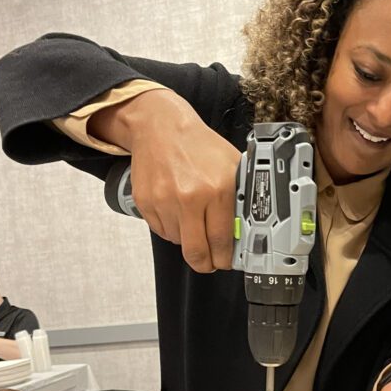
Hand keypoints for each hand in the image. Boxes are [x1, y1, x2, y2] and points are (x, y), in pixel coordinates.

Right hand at [91, 90, 240, 271]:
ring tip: (193, 219)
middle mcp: (190, 198)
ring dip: (188, 238)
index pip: (222, 240)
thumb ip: (239, 198)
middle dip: (206, 264)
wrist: (161, 127)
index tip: (226, 261)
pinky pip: (161, 231)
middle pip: (197, 252)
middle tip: (210, 263)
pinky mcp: (146, 203)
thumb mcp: (231, 166)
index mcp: (217, 189)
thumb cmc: (199, 145)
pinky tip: (177, 210)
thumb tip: (244, 230)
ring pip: (179, 242)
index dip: (225, 258)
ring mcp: (164, 201)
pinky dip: (171, 228)